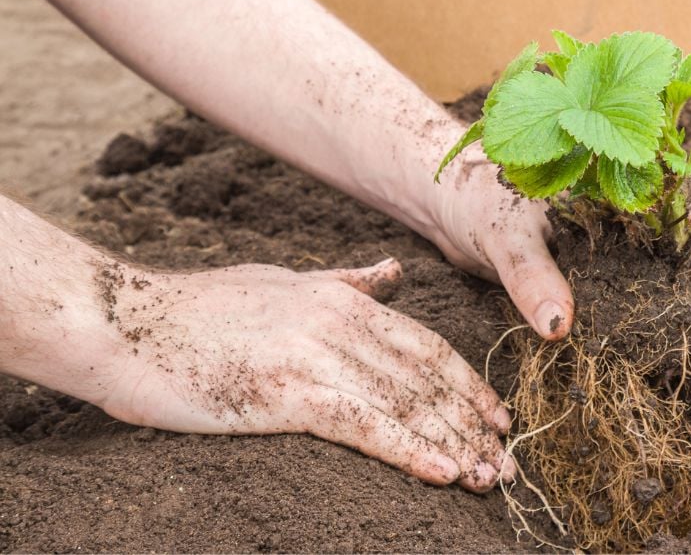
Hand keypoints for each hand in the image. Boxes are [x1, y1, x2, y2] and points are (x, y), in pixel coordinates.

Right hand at [95, 258, 512, 490]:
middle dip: (472, 423)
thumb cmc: (195, 310)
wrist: (121, 323)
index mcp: (342, 298)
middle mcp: (339, 321)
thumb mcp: (283, 281)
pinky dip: (410, 450)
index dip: (467, 385)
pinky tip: (442, 473)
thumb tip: (394, 273)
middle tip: (507, 462)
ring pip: (406, 404)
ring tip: (488, 479)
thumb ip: (345, 282)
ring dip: (454, 444)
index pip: (425, 346)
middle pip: (427, 379)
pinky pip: (365, 425)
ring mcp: (314, 355)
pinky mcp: (284, 392)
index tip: (497, 418)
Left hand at [429, 150, 690, 346]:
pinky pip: (634, 306)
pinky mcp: (595, 283)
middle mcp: (629, 223)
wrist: (447, 209)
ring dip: (688, 319)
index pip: (690, 219)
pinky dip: (650, 332)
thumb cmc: (477, 199)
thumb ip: (532, 276)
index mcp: (622, 191)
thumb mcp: (504, 234)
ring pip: (669, 285)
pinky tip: (657, 360)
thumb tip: (560, 328)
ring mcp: (616, 254)